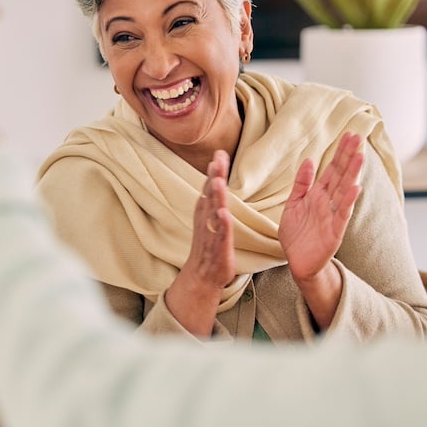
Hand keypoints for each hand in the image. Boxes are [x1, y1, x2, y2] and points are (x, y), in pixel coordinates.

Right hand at [165, 150, 234, 335]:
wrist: (203, 275)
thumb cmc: (210, 244)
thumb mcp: (211, 216)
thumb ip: (214, 197)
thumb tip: (216, 176)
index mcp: (206, 210)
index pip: (210, 186)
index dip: (215, 170)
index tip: (220, 152)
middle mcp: (206, 219)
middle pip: (210, 194)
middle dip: (214, 176)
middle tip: (217, 159)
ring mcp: (210, 233)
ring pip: (213, 212)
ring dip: (215, 197)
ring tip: (218, 181)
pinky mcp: (217, 248)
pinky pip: (219, 234)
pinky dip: (221, 224)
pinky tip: (223, 214)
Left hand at [279, 132, 363, 284]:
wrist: (296, 262)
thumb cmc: (296, 235)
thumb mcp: (293, 204)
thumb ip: (301, 184)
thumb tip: (309, 160)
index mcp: (317, 194)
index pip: (331, 169)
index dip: (339, 152)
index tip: (348, 135)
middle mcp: (327, 202)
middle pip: (340, 175)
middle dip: (348, 156)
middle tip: (358, 137)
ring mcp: (332, 216)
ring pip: (345, 191)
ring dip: (352, 174)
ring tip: (360, 156)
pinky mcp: (334, 232)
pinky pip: (342, 215)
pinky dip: (348, 202)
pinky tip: (355, 188)